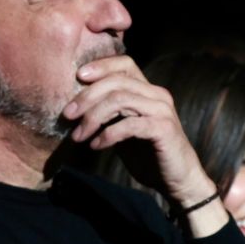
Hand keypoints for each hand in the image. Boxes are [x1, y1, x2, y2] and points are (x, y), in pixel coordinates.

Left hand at [61, 55, 215, 206]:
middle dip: (87, 97)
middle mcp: (157, 95)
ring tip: (78, 135)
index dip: (101, 65)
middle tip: (67, 115)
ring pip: (120, 100)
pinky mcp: (164, 129)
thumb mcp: (122, 130)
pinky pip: (129, 125)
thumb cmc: (147, 154)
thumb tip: (73, 108)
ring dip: (93, 117)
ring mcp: (162, 110)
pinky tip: (96, 145)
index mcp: (147, 90)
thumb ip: (107, 115)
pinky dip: (108, 134)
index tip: (77, 76)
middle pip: (117, 81)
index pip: (125, 63)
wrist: (177, 180)